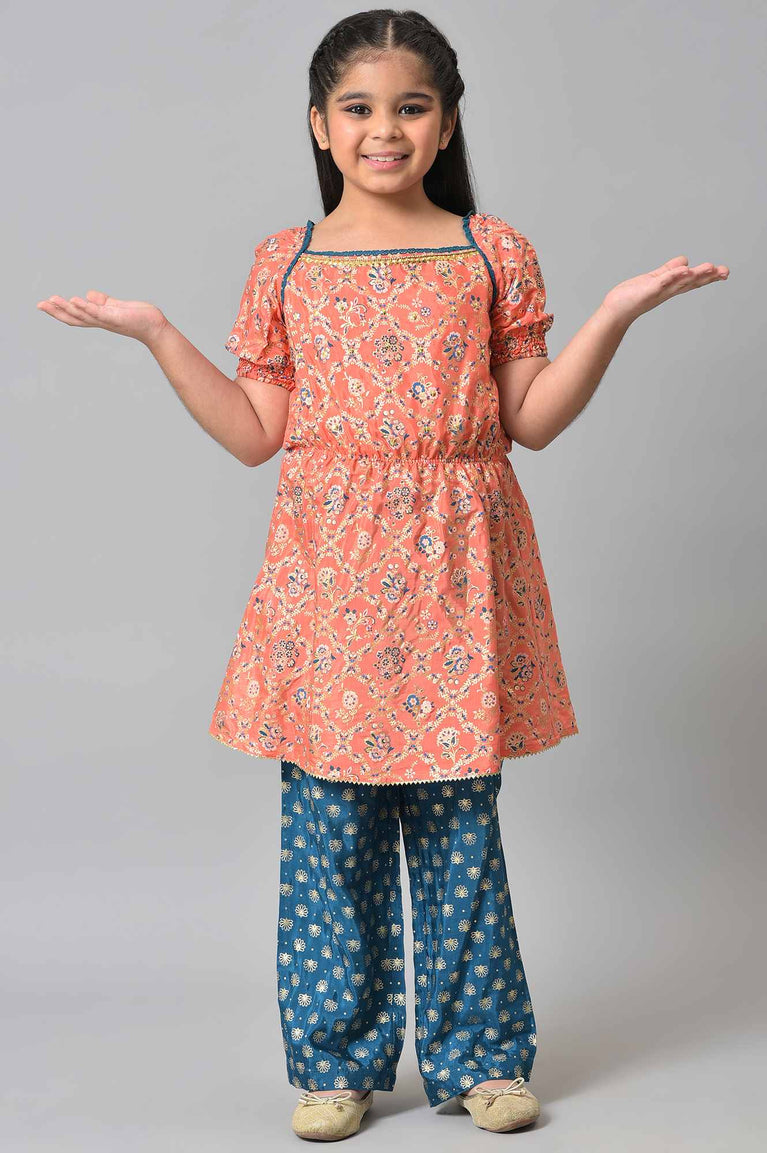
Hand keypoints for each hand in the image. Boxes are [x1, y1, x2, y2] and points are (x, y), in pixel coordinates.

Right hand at [36, 290, 167, 345]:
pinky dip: (86, 307)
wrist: (155, 327)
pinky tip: (75, 299)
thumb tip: (88, 295)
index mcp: (98, 318)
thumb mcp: (117, 307)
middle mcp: (100, 321)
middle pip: (74, 318)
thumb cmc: (138, 318)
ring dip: (67, 308)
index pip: (75, 315)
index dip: (59, 311)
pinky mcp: (116, 318)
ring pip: (83, 315)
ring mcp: (107, 321)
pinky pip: (98, 312)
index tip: (44, 303)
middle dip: (56, 312)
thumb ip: (103, 302)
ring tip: (52, 300)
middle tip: (39, 305)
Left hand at [601, 255, 729, 325]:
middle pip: (690, 282)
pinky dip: (673, 276)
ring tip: (711, 267)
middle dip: (708, 277)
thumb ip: (669, 270)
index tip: (724, 272)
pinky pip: (662, 282)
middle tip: (726, 272)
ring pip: (680, 281)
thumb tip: (685, 261)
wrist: (615, 311)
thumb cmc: (632, 297)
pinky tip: (684, 270)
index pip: (692, 280)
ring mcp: (658, 291)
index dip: (707, 276)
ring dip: (695, 275)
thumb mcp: (654, 280)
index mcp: (670, 287)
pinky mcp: (647, 291)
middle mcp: (667, 291)